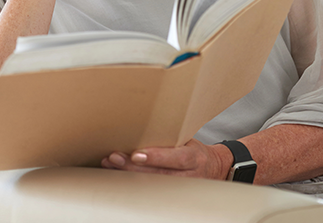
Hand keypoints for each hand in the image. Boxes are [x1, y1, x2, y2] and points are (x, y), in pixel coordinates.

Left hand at [101, 139, 230, 179]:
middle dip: (134, 167)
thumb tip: (141, 126)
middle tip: (114, 158)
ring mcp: (180, 189)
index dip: (156, 157)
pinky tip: (117, 173)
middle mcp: (189, 176)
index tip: (136, 154)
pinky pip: (150, 190)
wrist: (212, 168)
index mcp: (194, 158)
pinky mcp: (172, 195)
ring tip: (110, 164)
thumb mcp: (188, 140)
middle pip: (159, 175)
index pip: (176, 159)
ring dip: (128, 174)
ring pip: (152, 184)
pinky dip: (131, 181)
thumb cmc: (195, 150)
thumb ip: (170, 138)